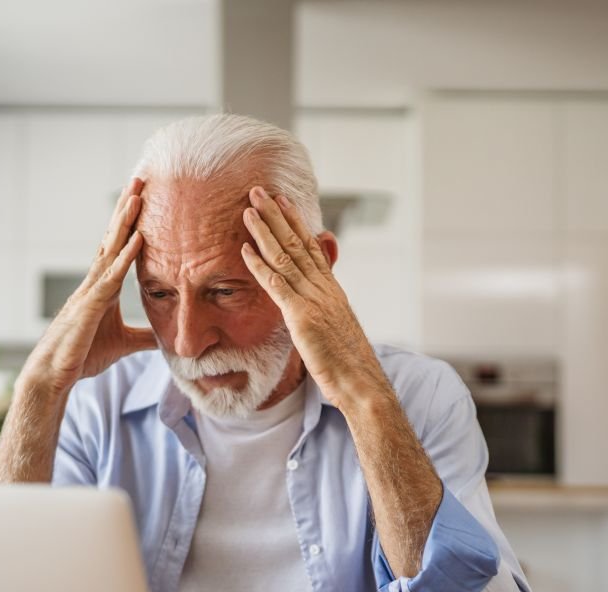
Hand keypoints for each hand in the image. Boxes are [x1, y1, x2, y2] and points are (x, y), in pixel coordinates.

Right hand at [21, 177, 155, 393]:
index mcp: (102, 288)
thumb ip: (143, 336)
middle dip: (127, 209)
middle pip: (113, 238)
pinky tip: (139, 238)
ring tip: (139, 195)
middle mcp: (94, 282)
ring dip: (125, 222)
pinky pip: (111, 276)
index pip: (119, 248)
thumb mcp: (123, 344)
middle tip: (141, 180)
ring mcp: (90, 291)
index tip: (144, 199)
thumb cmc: (81, 356)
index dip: (131, 224)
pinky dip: (126, 256)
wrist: (53, 375)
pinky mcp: (90, 306)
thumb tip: (165, 337)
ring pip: (111, 249)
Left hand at [240, 186, 391, 412]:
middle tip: (259, 191)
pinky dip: (260, 265)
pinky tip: (245, 249)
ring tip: (248, 209)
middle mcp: (325, 289)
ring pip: (286, 257)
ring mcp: (314, 300)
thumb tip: (315, 311)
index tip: (283, 203)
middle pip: (298, 244)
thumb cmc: (349, 365)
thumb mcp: (335, 332)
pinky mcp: (303, 316)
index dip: (297, 224)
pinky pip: (278, 285)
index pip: (312, 249)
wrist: (361, 383)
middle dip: (277, 215)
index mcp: (333, 291)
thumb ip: (322, 315)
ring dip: (265, 231)